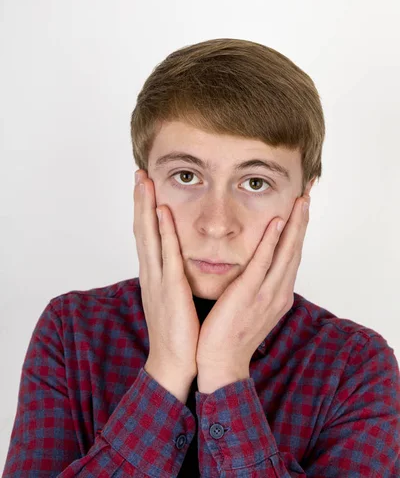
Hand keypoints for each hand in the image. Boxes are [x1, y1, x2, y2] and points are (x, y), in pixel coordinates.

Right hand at [134, 170, 199, 378]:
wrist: (174, 363)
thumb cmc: (179, 331)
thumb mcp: (176, 297)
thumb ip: (176, 277)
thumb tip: (181, 261)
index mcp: (155, 274)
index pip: (147, 235)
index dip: (144, 209)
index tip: (144, 186)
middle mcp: (151, 272)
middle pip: (142, 229)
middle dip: (139, 200)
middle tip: (138, 173)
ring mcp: (158, 279)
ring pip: (149, 236)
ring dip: (145, 207)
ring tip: (144, 181)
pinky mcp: (170, 289)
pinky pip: (166, 254)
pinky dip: (163, 231)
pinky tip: (162, 211)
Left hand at [195, 195, 310, 375]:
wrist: (220, 363)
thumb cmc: (231, 335)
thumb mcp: (251, 307)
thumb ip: (257, 286)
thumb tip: (256, 269)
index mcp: (278, 294)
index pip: (291, 256)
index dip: (297, 231)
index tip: (300, 210)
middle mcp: (278, 292)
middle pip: (295, 250)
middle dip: (301, 222)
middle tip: (306, 196)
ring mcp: (266, 294)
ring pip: (285, 253)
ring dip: (293, 225)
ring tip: (299, 202)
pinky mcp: (249, 295)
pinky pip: (262, 263)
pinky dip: (271, 242)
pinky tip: (276, 224)